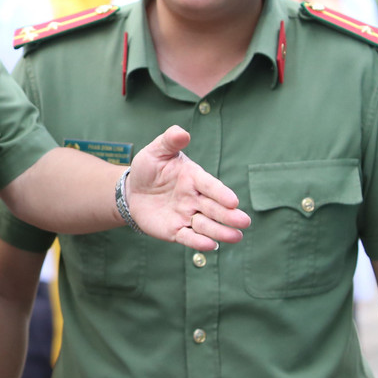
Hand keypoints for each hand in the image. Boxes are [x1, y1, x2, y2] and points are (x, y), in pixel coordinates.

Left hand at [126, 125, 249, 250]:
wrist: (132, 190)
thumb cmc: (149, 168)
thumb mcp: (156, 151)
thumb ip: (170, 141)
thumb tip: (181, 132)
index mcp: (194, 178)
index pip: (210, 186)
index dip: (221, 193)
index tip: (233, 201)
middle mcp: (194, 198)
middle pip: (214, 208)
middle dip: (229, 216)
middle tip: (244, 222)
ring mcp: (186, 215)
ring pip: (206, 225)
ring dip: (220, 231)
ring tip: (236, 237)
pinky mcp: (175, 230)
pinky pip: (188, 237)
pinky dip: (198, 242)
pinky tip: (210, 246)